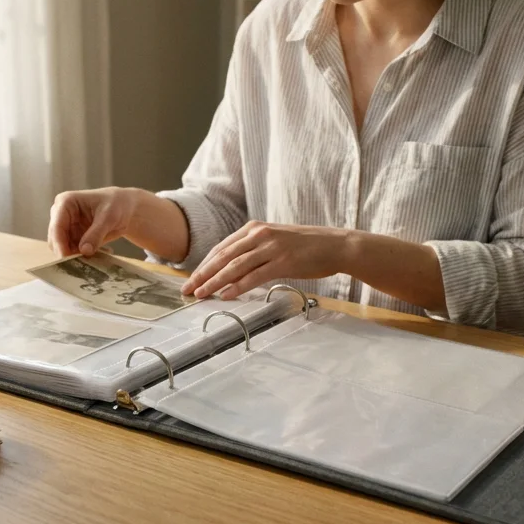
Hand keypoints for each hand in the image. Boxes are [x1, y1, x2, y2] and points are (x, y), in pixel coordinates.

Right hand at [47, 187, 143, 257]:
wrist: (124, 209)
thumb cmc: (116, 205)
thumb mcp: (108, 218)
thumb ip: (96, 234)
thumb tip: (84, 251)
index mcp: (65, 203)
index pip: (57, 226)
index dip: (60, 244)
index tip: (67, 259)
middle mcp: (60, 215)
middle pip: (55, 239)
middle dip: (66, 252)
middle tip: (82, 263)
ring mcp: (66, 227)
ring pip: (62, 248)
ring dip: (74, 256)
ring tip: (94, 258)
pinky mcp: (72, 238)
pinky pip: (71, 252)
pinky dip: (81, 257)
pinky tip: (97, 255)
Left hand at [183, 221, 351, 299]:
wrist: (335, 245)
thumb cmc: (306, 246)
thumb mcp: (275, 240)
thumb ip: (254, 249)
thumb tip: (232, 268)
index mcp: (254, 228)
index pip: (221, 248)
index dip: (204, 265)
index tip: (191, 280)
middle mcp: (259, 234)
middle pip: (223, 256)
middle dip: (203, 275)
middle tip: (188, 290)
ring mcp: (271, 247)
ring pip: (234, 266)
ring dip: (215, 282)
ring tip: (201, 295)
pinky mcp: (282, 261)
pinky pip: (254, 275)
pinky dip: (238, 286)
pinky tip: (226, 295)